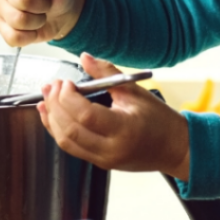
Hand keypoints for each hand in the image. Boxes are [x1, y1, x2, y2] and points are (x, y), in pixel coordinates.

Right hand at [0, 0, 84, 46]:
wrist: (61, 12)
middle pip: (21, 0)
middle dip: (42, 6)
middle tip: (45, 3)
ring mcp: (0, 5)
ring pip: (18, 20)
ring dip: (37, 21)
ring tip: (40, 14)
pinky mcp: (1, 26)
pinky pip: (13, 37)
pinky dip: (30, 36)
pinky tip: (33, 27)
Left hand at [38, 53, 190, 181]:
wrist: (173, 148)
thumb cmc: (159, 120)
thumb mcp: (136, 91)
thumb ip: (107, 73)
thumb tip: (85, 57)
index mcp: (124, 129)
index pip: (85, 115)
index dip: (68, 98)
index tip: (65, 82)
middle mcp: (111, 148)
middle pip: (70, 130)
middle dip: (55, 105)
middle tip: (51, 85)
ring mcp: (104, 159)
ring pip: (66, 142)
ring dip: (52, 119)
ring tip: (46, 98)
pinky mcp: (99, 162)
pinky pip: (72, 147)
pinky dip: (58, 130)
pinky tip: (52, 115)